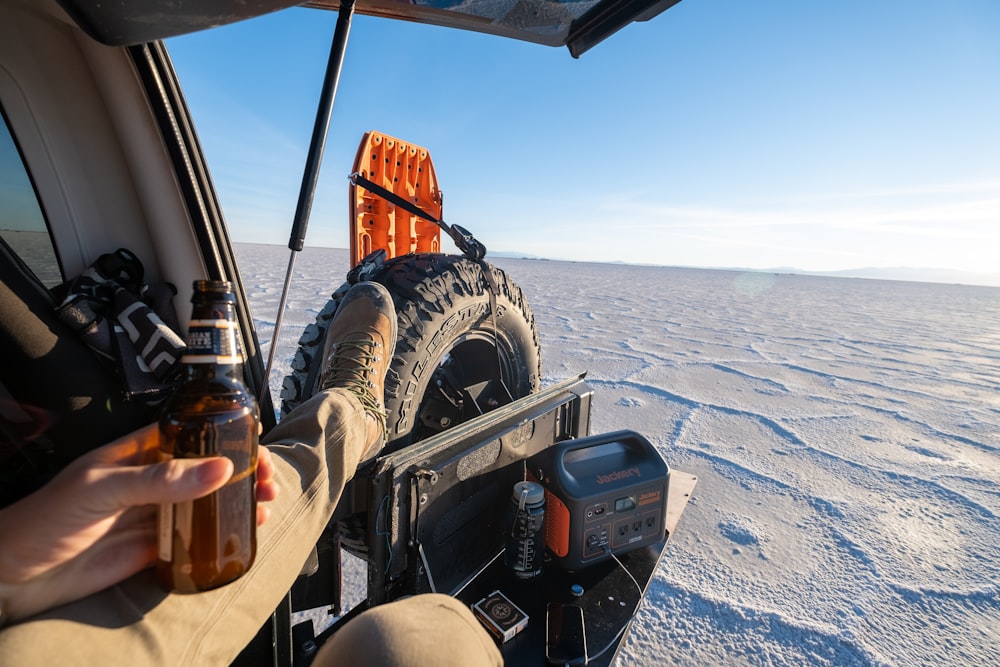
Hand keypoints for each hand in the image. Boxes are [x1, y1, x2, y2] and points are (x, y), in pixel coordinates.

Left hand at [0, 424, 277, 623]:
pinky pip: (195, 538)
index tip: (256, 449)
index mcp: (139, 451)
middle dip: (244, 473)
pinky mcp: (153, 548)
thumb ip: (161, 480)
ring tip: (263, 510)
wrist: (15, 576)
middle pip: (209, 469)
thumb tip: (219, 469)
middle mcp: (152, 480)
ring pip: (208, 503)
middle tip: (269, 485)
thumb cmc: (44, 519)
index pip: (194, 433)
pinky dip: (220, 536)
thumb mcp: (103, 489)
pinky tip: (239, 535)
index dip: (229, 437)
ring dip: (239, 503)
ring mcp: (155, 514)